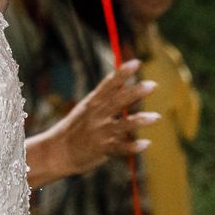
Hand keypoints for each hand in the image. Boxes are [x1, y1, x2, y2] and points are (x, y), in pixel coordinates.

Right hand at [41, 60, 158, 181]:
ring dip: (139, 120)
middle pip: (118, 101)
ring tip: (156, 117)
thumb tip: (123, 80)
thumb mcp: (87, 108)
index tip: (136, 63)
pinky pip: (120, 148)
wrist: (57, 152)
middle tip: (152, 85)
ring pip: (122, 125)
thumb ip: (105, 97)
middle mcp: (96, 115)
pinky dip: (132, 147)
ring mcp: (100, 133)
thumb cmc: (76, 128)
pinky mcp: (102, 150)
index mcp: (93, 102)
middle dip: (135, 93)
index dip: (122, 74)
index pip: (109, 84)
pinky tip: (146, 144)